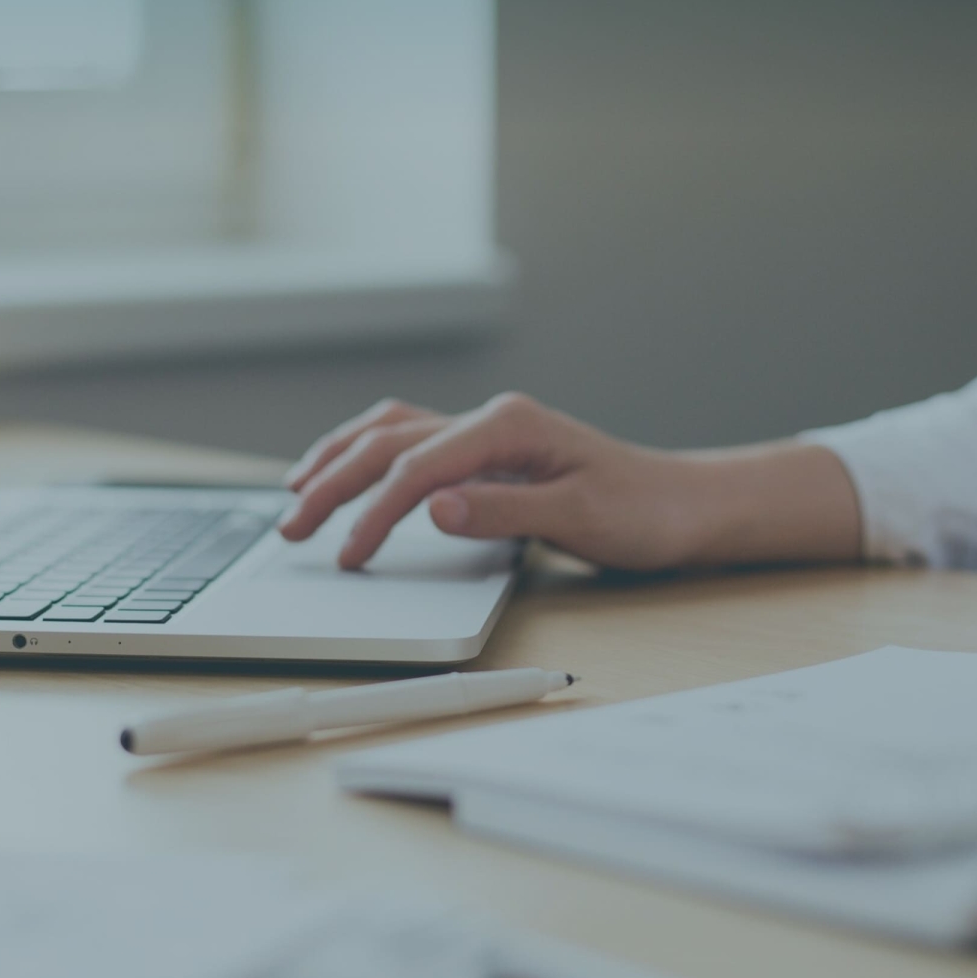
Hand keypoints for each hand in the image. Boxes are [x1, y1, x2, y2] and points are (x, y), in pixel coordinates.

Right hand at [276, 393, 861, 570]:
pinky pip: (409, 442)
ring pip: (389, 432)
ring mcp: (486, 433)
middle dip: (331, 483)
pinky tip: (346, 473)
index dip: (374, 513)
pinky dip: (367, 456)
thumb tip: (432, 508)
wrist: (684, 505)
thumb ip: (503, 512)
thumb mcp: (580, 518)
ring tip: (295, 493)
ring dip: (338, 460)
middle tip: (291, 530)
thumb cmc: (643, 512)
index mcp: (508, 426)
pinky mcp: (486, 453)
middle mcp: (490, 420)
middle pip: (388, 443)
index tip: (348, 557)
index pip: (417, 467)